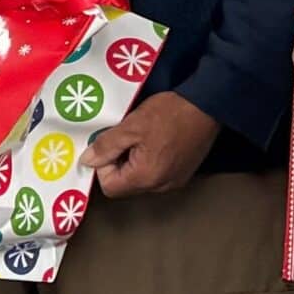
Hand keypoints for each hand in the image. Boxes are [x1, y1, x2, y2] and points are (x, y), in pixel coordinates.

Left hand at [90, 91, 219, 198]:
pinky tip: (155, 141)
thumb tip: (87, 161)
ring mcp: (174, 182)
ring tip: (141, 137)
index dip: (103, 166)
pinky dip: (149, 162)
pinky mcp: (183, 174)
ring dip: (133, 162)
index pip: (110, 187)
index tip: (110, 144)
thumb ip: (106, 146)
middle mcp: (161, 187)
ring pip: (140, 180)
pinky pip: (156, 175)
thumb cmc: (168, 114)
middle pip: (125, 185)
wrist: (207, 106)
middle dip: (118, 163)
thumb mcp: (131, 126)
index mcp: (145, 178)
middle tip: (125, 137)